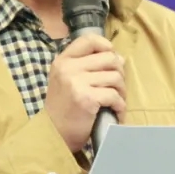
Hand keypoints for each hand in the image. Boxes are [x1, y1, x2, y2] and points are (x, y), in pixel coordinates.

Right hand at [44, 33, 125, 152]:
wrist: (53, 134)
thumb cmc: (63, 108)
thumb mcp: (67, 80)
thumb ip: (88, 66)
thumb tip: (119, 57)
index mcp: (63, 61)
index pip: (88, 40)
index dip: (105, 45)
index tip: (112, 57)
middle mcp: (68, 68)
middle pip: (109, 58)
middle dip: (119, 72)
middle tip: (117, 86)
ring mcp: (77, 83)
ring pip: (115, 77)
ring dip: (121, 91)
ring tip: (116, 101)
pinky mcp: (87, 99)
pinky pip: (114, 95)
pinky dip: (120, 105)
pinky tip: (116, 112)